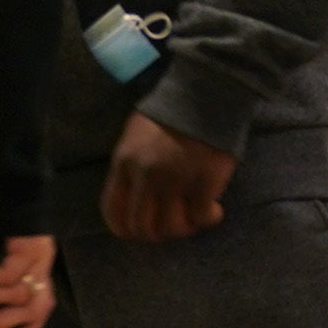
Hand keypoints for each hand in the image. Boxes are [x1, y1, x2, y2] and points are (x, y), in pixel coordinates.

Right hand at [0, 234, 58, 327]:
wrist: (17, 205)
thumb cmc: (7, 239)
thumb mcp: (5, 268)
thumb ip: (2, 290)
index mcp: (40, 284)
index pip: (40, 315)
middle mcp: (43, 277)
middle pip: (29, 311)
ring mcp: (40, 265)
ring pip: (13, 294)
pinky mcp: (30, 253)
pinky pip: (5, 275)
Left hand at [103, 111, 232, 243]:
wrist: (207, 93)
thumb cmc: (171, 112)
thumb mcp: (137, 135)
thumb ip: (131, 166)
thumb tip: (136, 200)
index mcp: (124, 163)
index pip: (113, 212)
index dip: (127, 229)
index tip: (143, 230)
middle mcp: (145, 175)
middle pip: (141, 227)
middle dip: (157, 234)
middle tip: (174, 226)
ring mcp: (175, 181)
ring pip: (171, 228)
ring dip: (183, 229)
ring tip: (194, 218)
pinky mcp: (203, 182)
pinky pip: (200, 217)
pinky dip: (207, 218)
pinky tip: (214, 210)